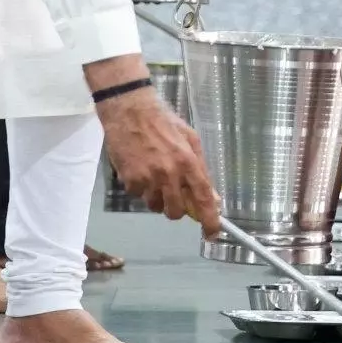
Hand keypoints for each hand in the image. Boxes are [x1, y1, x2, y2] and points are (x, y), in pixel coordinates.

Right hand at [88, 56, 218, 235]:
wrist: (130, 110)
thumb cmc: (164, 122)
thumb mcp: (191, 140)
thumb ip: (201, 169)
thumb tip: (212, 197)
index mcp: (188, 162)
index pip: (202, 199)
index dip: (209, 219)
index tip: (212, 232)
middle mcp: (168, 174)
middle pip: (176, 212)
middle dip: (178, 209)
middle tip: (176, 196)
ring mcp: (147, 179)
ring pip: (155, 206)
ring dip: (158, 198)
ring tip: (156, 176)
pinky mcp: (129, 180)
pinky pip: (139, 195)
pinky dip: (142, 188)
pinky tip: (141, 169)